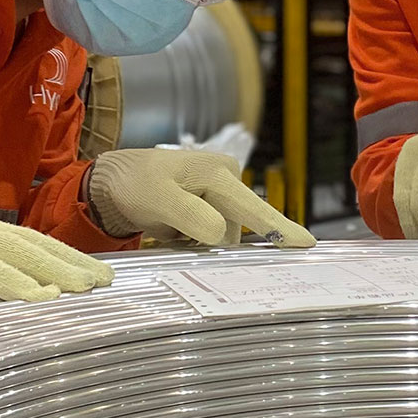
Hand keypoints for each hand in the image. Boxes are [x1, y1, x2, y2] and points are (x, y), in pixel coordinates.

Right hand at [0, 168, 113, 301]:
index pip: (25, 239)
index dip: (61, 255)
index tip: (91, 272)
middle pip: (33, 243)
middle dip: (72, 262)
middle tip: (107, 282)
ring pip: (19, 252)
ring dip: (56, 272)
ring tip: (87, 290)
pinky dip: (15, 283)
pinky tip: (40, 299)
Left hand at [86, 148, 315, 247]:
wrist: (110, 182)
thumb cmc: (133, 185)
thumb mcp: (158, 199)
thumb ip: (193, 216)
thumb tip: (223, 233)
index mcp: (218, 173)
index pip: (254, 209)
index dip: (281, 230)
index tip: (308, 245)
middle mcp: (226, 179)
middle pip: (239, 229)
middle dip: (220, 245)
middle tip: (184, 240)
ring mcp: (218, 193)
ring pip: (225, 236)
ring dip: (203, 244)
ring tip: (171, 232)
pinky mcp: (208, 206)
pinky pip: (213, 234)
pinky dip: (198, 242)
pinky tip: (176, 234)